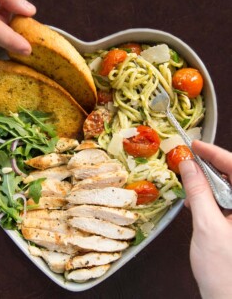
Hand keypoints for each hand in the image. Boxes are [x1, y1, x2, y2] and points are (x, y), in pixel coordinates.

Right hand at [179, 140, 231, 298]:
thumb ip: (199, 193)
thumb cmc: (224, 271)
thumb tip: (189, 166)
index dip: (216, 154)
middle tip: (189, 161)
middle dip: (210, 167)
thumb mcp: (207, 227)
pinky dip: (208, 196)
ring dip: (207, 182)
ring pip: (228, 188)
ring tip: (189, 182)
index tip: (196, 145)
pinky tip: (196, 199)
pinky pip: (225, 201)